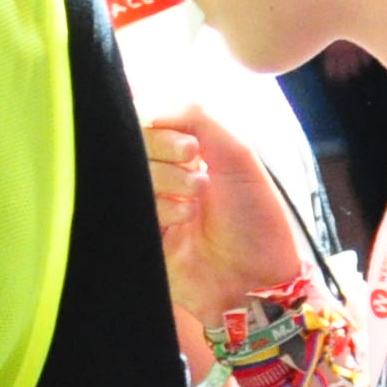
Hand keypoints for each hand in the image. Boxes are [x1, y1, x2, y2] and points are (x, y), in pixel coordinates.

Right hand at [140, 99, 308, 311]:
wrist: (259, 279)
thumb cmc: (256, 218)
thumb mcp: (238, 155)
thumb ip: (198, 117)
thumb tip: (150, 107)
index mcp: (186, 152)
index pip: (149, 122)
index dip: (161, 128)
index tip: (190, 145)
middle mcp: (164, 175)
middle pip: (133, 144)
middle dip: (163, 150)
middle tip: (193, 162)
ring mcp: (150, 205)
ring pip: (128, 174)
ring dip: (165, 181)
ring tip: (195, 199)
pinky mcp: (141, 234)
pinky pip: (127, 209)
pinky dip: (157, 208)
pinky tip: (182, 219)